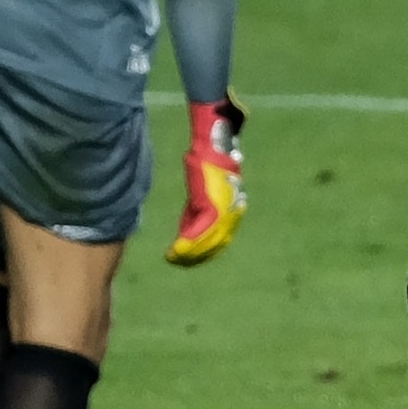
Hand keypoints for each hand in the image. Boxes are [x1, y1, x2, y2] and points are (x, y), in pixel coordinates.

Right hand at [166, 94, 245, 265]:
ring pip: (208, 241)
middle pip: (216, 243)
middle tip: (178, 262)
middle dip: (196, 256)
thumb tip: (187, 231)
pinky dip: (188, 242)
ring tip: (174, 258)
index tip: (189, 260)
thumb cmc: (206, 164)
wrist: (211, 146)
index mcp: (233, 211)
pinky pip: (200, 231)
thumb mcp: (202, 193)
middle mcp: (233, 213)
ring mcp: (225, 212)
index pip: (220, 239)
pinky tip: (176, 250)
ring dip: (190, 253)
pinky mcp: (213, 207)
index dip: (205, 252)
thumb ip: (198, 212)